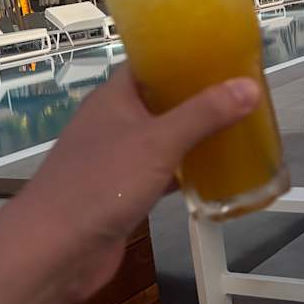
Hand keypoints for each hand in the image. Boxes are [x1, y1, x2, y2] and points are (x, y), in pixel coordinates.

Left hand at [5, 66, 259, 303]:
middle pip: (160, 100)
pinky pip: (160, 172)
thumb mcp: (158, 143)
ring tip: (238, 125)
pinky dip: (185, 171)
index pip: (149, 62)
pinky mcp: (121, 193)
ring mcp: (115, 159)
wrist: (54, 251)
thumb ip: (204, 115)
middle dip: (197, 96)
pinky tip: (216, 173)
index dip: (183, 53)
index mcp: (113, 98)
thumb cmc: (100, 184)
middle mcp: (113, 122)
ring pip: (161, 137)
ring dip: (193, 134)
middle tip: (241, 91)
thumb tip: (249, 86)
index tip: (223, 52)